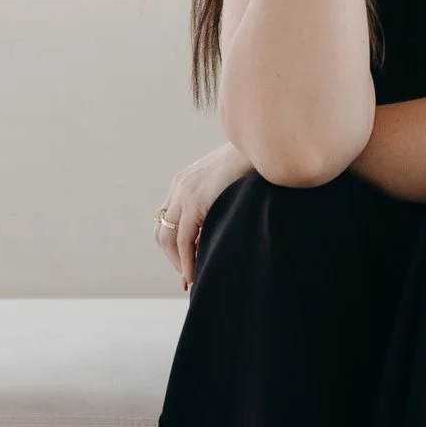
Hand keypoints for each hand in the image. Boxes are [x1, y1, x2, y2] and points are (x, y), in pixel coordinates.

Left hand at [156, 141, 253, 290]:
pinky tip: (195, 275)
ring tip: (191, 280)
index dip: (176, 243)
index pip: (170, 219)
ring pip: (168, 238)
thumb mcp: (230, 181)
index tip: (189, 263)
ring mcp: (184, 194)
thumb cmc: (255, 165)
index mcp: (185, 180)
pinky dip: (186, 261)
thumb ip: (221, 197)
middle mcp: (179, 186)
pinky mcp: (194, 203)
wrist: (263, 147)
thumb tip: (229, 217)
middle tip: (188, 276)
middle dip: (173, 256)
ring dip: (178, 263)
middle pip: (162, 230)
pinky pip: (183, 240)